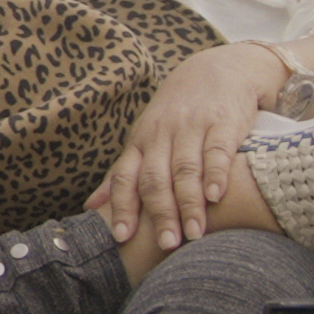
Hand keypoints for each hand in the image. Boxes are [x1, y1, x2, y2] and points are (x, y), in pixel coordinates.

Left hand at [91, 44, 284, 259]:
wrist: (217, 69)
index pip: (125, 177)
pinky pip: (216, 150)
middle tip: (167, 244)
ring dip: (189, 203)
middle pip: (156, 178)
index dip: (122, 207)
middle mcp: (161, 135)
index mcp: (140, 142)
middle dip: (160, 214)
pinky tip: (216, 196)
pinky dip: (216, 173)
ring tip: (194, 234)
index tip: (122, 237)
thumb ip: (123, 174)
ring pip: (185, 169)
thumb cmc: (177, 114)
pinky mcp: (223, 121)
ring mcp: (191, 127)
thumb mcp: (145, 138)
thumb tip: (90, 207)